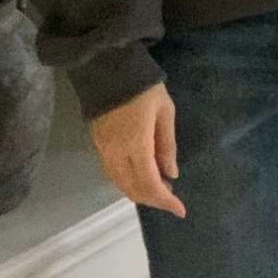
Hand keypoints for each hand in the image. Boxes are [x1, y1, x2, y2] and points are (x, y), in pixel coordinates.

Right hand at [89, 82, 186, 216]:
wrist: (108, 67)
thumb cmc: (144, 87)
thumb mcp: (165, 112)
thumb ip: (167, 145)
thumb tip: (171, 174)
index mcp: (136, 144)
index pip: (150, 183)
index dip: (165, 201)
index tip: (180, 210)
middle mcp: (116, 152)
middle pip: (133, 188)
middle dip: (153, 199)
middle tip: (171, 199)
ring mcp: (102, 149)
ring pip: (119, 183)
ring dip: (139, 192)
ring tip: (159, 189)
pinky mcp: (96, 144)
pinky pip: (111, 173)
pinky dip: (126, 182)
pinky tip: (140, 177)